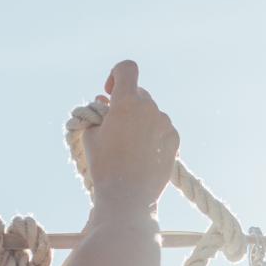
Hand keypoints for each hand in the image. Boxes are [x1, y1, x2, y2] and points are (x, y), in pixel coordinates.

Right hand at [84, 60, 177, 217]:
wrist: (128, 196)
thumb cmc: (104, 166)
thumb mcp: (91, 135)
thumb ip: (96, 113)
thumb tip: (104, 103)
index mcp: (127, 102)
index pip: (127, 68)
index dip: (116, 75)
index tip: (110, 92)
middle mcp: (150, 108)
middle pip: (139, 93)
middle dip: (126, 104)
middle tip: (114, 124)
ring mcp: (165, 124)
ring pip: (151, 112)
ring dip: (140, 120)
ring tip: (128, 145)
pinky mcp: (174, 140)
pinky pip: (162, 128)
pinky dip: (152, 134)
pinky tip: (142, 153)